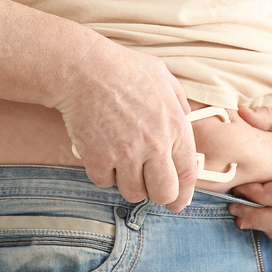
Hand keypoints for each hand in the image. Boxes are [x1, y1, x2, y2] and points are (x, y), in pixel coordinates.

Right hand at [53, 36, 198, 211]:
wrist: (83, 69)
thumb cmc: (123, 68)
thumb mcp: (163, 76)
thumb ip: (178, 100)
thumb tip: (186, 115)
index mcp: (174, 127)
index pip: (188, 174)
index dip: (184, 194)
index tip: (177, 202)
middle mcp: (154, 146)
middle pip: (163, 194)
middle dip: (158, 196)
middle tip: (150, 190)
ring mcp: (126, 154)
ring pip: (133, 193)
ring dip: (129, 184)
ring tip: (123, 165)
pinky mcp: (98, 159)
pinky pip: (104, 182)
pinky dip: (103, 174)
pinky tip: (102, 155)